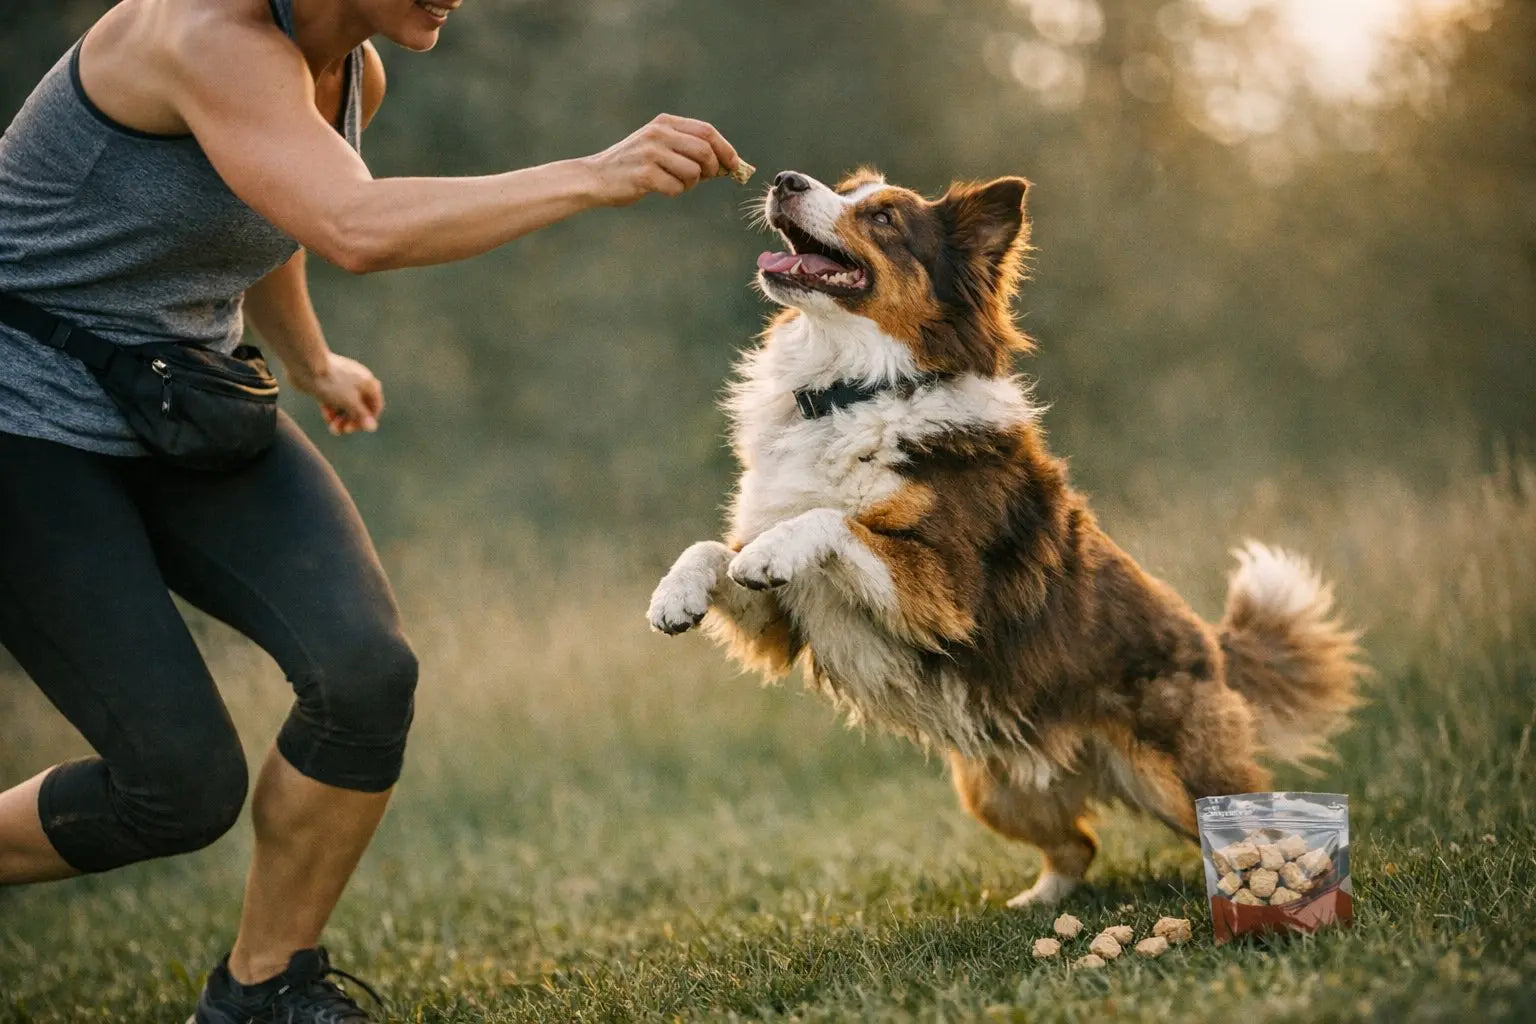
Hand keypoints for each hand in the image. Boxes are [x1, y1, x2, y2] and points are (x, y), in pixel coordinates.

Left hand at [290, 352, 383, 435]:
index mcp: (368, 384)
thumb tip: (372, 427)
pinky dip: (332, 410)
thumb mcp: (350, 402)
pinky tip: (325, 414)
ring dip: (341, 418)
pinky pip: (335, 401)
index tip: (356, 428)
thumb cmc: (331, 382)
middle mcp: (359, 383)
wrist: (307, 364)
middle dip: (351, 421)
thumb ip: (361, 415)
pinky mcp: (330, 384)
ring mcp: (343, 383)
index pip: (375, 407)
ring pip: (346, 406)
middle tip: (342, 430)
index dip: (367, 420)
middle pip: (360, 408)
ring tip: (331, 426)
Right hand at [582, 113, 740, 206]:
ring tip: (675, 182)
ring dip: (691, 184)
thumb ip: (688, 148)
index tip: (735, 164)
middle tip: (706, 178)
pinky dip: (674, 192)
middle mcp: (658, 133)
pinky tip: (660, 188)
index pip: (707, 131)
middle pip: (705, 151)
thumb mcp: (659, 146)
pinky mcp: (644, 174)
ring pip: (693, 172)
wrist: (595, 177)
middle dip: (713, 169)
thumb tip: (729, 164)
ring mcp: (651, 153)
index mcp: (664, 122)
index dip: (725, 149)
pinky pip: (676, 188)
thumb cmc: (633, 165)